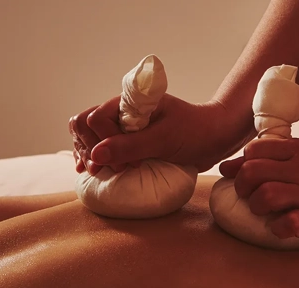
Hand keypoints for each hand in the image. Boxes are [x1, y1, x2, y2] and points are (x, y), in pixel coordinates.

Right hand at [69, 94, 252, 174]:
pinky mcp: (129, 144)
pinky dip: (94, 159)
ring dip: (88, 155)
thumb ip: (132, 145)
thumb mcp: (165, 139)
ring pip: (88, 137)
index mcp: (129, 103)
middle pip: (83, 126)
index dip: (103, 143)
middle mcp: (121, 113)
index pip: (95, 119)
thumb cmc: (195, 132)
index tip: (128, 163)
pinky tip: (94, 171)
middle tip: (110, 171)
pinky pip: (101, 149)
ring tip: (99, 173)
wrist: (215, 137)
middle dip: (88, 149)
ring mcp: (123, 129)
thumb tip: (96, 156)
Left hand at [219, 138, 298, 242]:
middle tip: (249, 198)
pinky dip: (278, 228)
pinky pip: (288, 223)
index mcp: (298, 151)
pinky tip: (282, 228)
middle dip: (242, 188)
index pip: (254, 151)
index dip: (243, 167)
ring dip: (257, 207)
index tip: (249, 180)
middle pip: (253, 173)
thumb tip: (226, 167)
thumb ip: (268, 159)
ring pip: (267, 196)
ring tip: (264, 213)